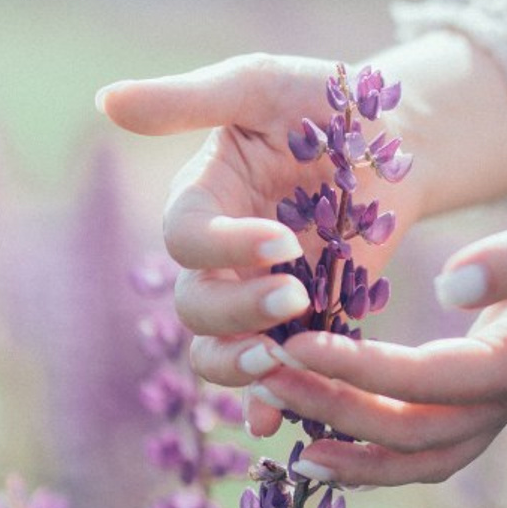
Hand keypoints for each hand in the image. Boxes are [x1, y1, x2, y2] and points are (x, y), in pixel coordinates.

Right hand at [97, 53, 419, 371]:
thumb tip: (106, 100)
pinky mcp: (308, 324)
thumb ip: (188, 101)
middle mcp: (222, 256)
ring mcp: (260, 295)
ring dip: (240, 366)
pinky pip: (277, 374)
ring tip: (283, 363)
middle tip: (295, 297)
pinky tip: (279, 420)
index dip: (225, 248)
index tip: (283, 242)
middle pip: (196, 307)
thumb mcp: (259, 87)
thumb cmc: (323, 100)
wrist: (399, 136)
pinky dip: (271, 402)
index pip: (187, 238)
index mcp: (204, 199)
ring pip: (218, 352)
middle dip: (237, 312)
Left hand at [236, 160, 506, 485]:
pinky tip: (325, 429)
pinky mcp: (496, 385)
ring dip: (349, 442)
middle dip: (334, 412)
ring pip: (421, 451)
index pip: (431, 383)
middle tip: (261, 378)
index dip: (360, 373)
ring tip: (278, 431)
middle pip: (416, 434)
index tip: (294, 347)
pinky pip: (429, 437)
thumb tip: (451, 284)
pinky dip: (376, 444)